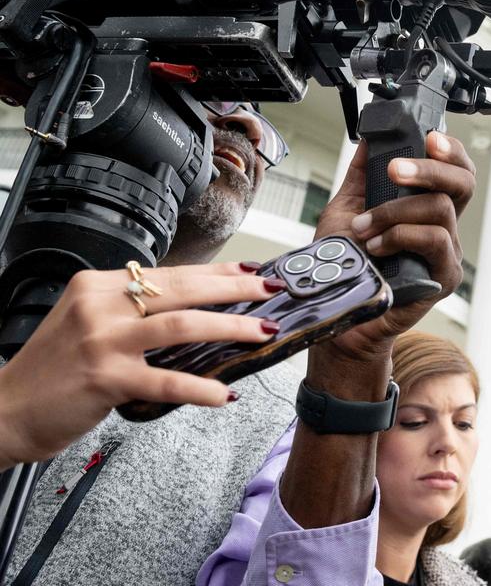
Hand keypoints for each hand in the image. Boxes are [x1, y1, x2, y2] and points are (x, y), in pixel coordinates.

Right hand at [0, 262, 278, 467]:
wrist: (5, 410)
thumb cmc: (53, 371)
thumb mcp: (89, 323)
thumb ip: (132, 311)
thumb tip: (195, 305)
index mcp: (98, 286)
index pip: (170, 273)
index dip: (217, 272)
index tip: (254, 271)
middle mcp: (99, 306)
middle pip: (182, 289)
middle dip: (235, 290)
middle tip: (271, 291)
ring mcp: (102, 341)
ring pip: (181, 325)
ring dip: (230, 328)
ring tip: (263, 333)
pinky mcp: (104, 378)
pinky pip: (165, 381)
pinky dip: (200, 388)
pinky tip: (225, 394)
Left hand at [313, 131, 475, 361]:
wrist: (340, 311)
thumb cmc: (347, 266)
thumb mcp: (347, 210)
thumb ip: (361, 177)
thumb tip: (368, 139)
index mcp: (427, 207)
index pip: (455, 170)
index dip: (450, 150)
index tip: (428, 137)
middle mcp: (445, 227)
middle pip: (462, 183)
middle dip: (431, 168)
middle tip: (396, 170)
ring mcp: (448, 253)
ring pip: (441, 210)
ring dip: (396, 211)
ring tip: (364, 227)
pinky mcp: (445, 277)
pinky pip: (435, 242)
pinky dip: (401, 236)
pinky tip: (376, 246)